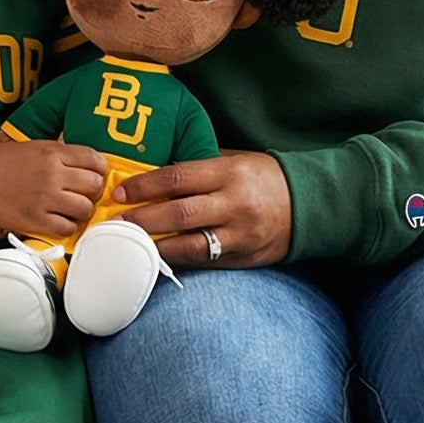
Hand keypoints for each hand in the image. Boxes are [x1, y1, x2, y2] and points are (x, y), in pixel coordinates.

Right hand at [0, 137, 106, 240]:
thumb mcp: (32, 146)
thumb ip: (58, 153)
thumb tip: (84, 164)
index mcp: (52, 152)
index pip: (94, 159)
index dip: (100, 169)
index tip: (97, 175)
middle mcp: (52, 174)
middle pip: (94, 185)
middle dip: (93, 192)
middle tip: (84, 195)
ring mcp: (44, 198)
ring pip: (84, 209)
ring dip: (82, 212)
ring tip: (73, 211)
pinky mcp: (34, 220)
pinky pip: (66, 228)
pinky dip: (67, 227)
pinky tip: (59, 222)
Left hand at [113, 150, 291, 268]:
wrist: (309, 203)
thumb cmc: (264, 176)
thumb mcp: (236, 159)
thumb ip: (201, 166)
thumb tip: (156, 172)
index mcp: (229, 172)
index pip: (179, 177)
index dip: (145, 186)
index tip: (121, 192)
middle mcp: (234, 203)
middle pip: (180, 213)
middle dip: (143, 220)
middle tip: (115, 223)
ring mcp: (240, 234)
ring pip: (190, 245)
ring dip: (155, 247)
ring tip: (129, 247)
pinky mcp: (244, 258)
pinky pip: (205, 262)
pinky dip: (179, 262)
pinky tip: (157, 261)